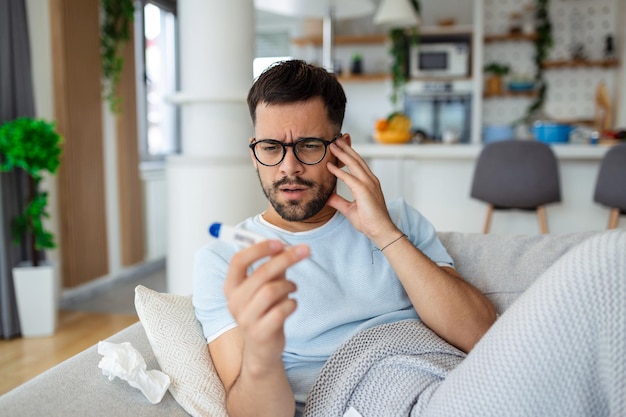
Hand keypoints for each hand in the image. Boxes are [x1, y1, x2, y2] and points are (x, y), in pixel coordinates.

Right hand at [223, 240, 309, 365]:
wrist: (261, 349)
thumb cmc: (264, 311)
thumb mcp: (265, 286)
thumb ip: (272, 267)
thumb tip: (284, 246)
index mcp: (231, 286)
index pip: (238, 260)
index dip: (258, 249)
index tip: (278, 242)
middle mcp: (234, 302)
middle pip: (261, 273)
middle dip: (286, 259)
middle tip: (305, 250)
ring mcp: (245, 319)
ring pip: (272, 290)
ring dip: (289, 285)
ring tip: (293, 288)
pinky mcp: (259, 333)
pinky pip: (281, 310)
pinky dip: (292, 304)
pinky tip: (291, 305)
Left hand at [325, 140, 399, 246]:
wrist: (381, 232)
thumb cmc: (369, 222)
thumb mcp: (349, 209)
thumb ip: (339, 201)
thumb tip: (328, 197)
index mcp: (369, 183)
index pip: (358, 164)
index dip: (349, 154)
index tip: (339, 147)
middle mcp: (370, 180)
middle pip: (356, 159)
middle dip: (345, 148)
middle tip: (335, 139)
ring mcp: (369, 184)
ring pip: (354, 164)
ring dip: (342, 154)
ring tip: (332, 145)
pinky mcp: (364, 191)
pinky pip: (348, 178)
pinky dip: (338, 171)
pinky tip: (329, 166)